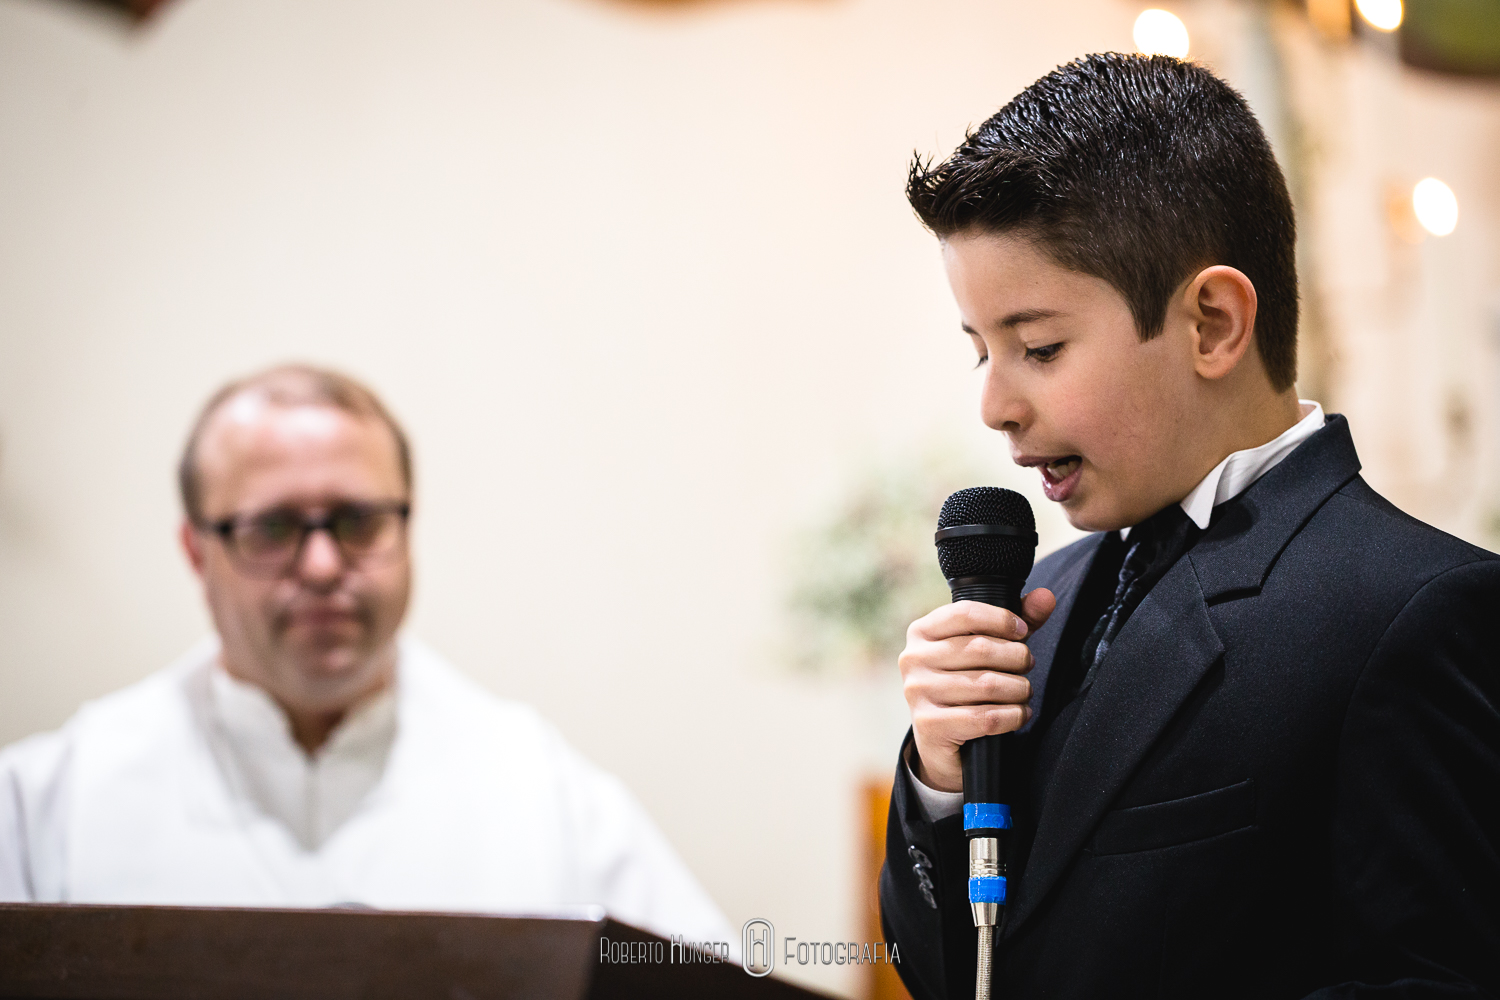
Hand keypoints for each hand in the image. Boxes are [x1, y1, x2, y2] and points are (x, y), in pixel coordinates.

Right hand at [899, 589, 1056, 792]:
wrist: (939, 741)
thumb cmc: (965, 683)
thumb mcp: (986, 649)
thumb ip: (1016, 622)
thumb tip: (1047, 597)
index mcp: (921, 632)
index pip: (965, 613)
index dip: (1001, 619)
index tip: (1023, 631)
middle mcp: (913, 659)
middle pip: (981, 649)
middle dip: (1017, 657)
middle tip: (1027, 665)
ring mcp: (918, 692)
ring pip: (987, 685)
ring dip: (1018, 690)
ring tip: (1024, 692)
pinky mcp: (929, 725)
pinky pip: (985, 718)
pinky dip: (1012, 716)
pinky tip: (1020, 713)